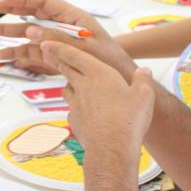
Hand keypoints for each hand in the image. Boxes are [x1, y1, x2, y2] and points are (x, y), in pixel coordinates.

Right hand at [0, 0, 134, 77]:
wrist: (120, 80)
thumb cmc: (108, 60)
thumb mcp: (83, 47)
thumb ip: (55, 38)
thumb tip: (30, 30)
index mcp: (72, 18)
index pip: (44, 3)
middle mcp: (62, 28)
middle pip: (31, 16)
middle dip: (9, 13)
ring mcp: (57, 44)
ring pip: (27, 36)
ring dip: (6, 36)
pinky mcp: (55, 58)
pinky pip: (32, 55)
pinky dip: (16, 56)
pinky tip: (2, 57)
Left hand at [42, 41, 154, 169]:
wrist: (111, 148)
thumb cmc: (129, 119)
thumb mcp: (144, 95)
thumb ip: (143, 80)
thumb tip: (144, 70)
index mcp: (98, 73)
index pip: (73, 55)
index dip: (59, 47)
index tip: (46, 42)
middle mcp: (83, 86)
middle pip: (66, 69)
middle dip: (59, 60)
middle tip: (52, 55)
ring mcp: (76, 104)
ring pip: (67, 89)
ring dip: (70, 84)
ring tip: (75, 84)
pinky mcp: (75, 120)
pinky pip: (73, 110)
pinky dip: (77, 108)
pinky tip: (86, 113)